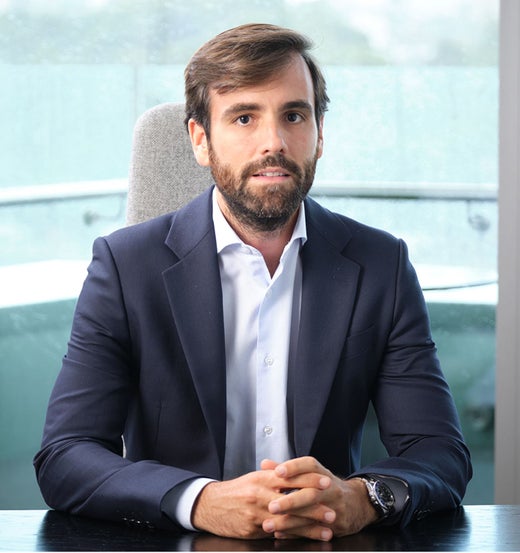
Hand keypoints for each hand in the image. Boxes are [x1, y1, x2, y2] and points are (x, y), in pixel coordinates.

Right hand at [191, 463, 328, 538]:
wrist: (209, 505)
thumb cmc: (236, 491)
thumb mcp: (254, 478)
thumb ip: (275, 476)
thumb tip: (298, 474)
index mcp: (261, 478)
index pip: (290, 477)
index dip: (309, 480)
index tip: (326, 483)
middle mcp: (260, 494)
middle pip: (292, 501)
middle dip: (314, 508)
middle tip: (332, 512)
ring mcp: (256, 513)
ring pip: (287, 521)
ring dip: (308, 527)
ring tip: (326, 530)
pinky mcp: (252, 530)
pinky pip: (276, 534)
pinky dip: (292, 537)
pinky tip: (305, 539)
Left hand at [261, 456, 378, 539]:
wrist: (357, 503)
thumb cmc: (326, 487)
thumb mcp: (312, 474)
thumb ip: (287, 470)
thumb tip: (265, 464)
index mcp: (322, 473)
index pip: (309, 466)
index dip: (294, 467)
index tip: (277, 472)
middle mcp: (330, 489)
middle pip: (311, 493)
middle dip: (291, 501)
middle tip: (271, 506)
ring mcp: (335, 508)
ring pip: (312, 516)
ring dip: (289, 522)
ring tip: (270, 524)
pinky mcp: (337, 526)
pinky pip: (314, 531)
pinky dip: (296, 533)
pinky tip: (280, 533)